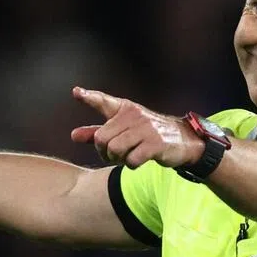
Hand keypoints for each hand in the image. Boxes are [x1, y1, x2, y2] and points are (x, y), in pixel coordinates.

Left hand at [70, 86, 204, 168]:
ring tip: (128, 156)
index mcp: (125, 109)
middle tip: (115, 154)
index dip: (89, 97)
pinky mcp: (155, 143)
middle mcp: (134, 115)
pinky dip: (132, 164)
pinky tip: (140, 160)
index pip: (103, 101)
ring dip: (118, 159)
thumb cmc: (148, 135)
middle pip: (102, 139)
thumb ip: (98, 133)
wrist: (183, 141)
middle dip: (104, 152)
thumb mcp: (123, 131)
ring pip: (114, 150)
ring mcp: (145, 128)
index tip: (76, 92)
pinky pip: (131, 160)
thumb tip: (73, 135)